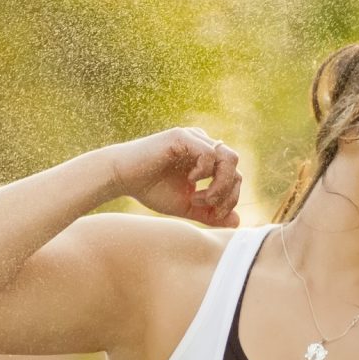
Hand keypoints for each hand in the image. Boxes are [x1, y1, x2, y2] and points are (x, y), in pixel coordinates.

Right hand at [99, 127, 241, 226]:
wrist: (121, 178)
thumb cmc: (151, 190)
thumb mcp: (186, 206)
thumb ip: (210, 213)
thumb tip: (237, 223)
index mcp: (207, 159)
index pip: (234, 175)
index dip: (231, 198)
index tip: (214, 214)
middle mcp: (203, 145)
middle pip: (235, 166)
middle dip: (227, 192)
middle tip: (209, 206)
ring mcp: (194, 138)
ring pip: (228, 157)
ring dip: (219, 183)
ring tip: (199, 197)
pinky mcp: (182, 136)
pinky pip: (208, 152)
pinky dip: (205, 171)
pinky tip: (190, 181)